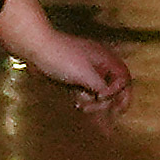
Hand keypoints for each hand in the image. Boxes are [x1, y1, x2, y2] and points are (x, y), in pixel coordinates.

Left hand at [19, 25, 133, 119]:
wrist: (35, 48)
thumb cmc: (60, 57)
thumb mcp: (85, 74)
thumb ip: (102, 87)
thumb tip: (108, 96)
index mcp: (105, 58)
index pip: (124, 78)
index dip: (119, 92)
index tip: (103, 98)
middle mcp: (99, 63)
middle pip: (113, 86)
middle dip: (108, 101)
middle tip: (99, 111)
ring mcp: (86, 69)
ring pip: (99, 90)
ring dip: (94, 102)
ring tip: (82, 107)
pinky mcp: (74, 75)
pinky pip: (86, 90)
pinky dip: (84, 98)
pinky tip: (77, 103)